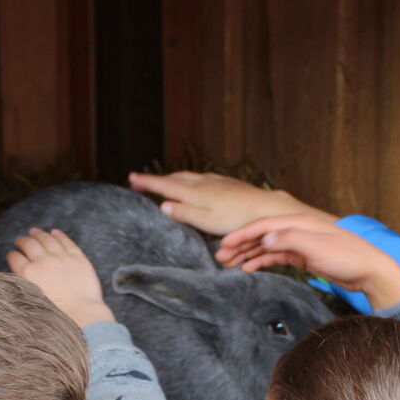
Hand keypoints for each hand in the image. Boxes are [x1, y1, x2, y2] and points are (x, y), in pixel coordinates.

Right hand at [6, 228, 115, 327]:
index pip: (14, 257)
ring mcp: (61, 258)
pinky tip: (54, 232)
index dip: (12, 254)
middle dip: (22, 241)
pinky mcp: (78, 257)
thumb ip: (24, 287)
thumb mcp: (32, 302)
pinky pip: (66, 241)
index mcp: (28, 274)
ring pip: (46, 238)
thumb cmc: (56, 316)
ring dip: (38, 234)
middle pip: (29, 244)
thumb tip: (20, 277)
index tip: (12, 254)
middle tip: (19, 240)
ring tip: (34, 232)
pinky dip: (58, 235)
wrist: (82, 316)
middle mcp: (43, 262)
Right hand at [128, 171, 336, 235]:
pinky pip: (202, 178)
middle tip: (140, 180)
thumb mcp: (208, 222)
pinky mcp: (228, 184)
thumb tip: (162, 205)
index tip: (131, 178)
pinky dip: (190, 179)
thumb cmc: (239, 220)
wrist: (269, 209)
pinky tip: (196, 182)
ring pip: (189, 176)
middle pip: (175, 178)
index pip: (165, 186)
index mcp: (195, 193)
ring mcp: (217, 181)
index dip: (147, 182)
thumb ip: (185, 214)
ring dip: (173, 178)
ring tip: (163, 181)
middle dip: (156, 180)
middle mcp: (204, 183)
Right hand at [216, 214, 399, 310]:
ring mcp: (300, 243)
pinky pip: (276, 256)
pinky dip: (261, 261)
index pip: (263, 226)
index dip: (241, 234)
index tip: (224, 244)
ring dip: (247, 254)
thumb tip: (264, 238)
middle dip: (239, 245)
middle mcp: (297, 229)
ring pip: (266, 246)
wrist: (369, 271)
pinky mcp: (303, 256)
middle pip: (261, 235)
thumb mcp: (317, 248)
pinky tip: (248, 268)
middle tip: (220, 257)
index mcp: (299, 222)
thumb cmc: (348, 257)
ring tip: (228, 264)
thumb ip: (289, 240)